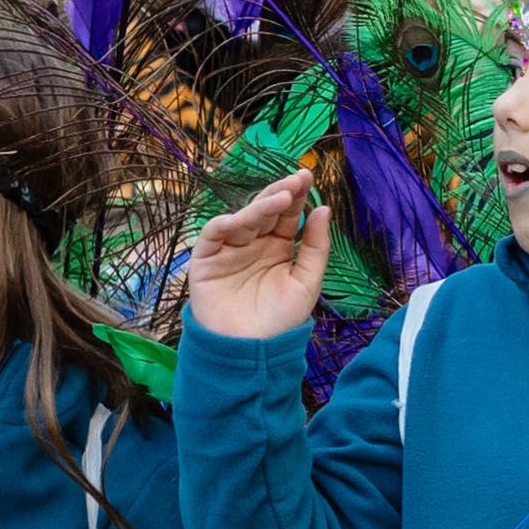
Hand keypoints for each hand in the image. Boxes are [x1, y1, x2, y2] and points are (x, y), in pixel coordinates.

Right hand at [181, 178, 332, 340]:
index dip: (296, 196)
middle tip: (296, 179)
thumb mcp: (306, 283)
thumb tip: (323, 210)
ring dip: (260, 206)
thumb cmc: (278, 320)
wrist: (248, 352)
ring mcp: (228, 250)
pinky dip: (225, 225)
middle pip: (265, 211)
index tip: (307, 177)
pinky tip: (241, 219)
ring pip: (242, 218)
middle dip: (280, 193)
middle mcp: (252, 244)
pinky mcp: (206, 260)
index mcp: (276, 248)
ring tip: (281, 197)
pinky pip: (213, 235)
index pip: (286, 215)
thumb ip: (315, 247)